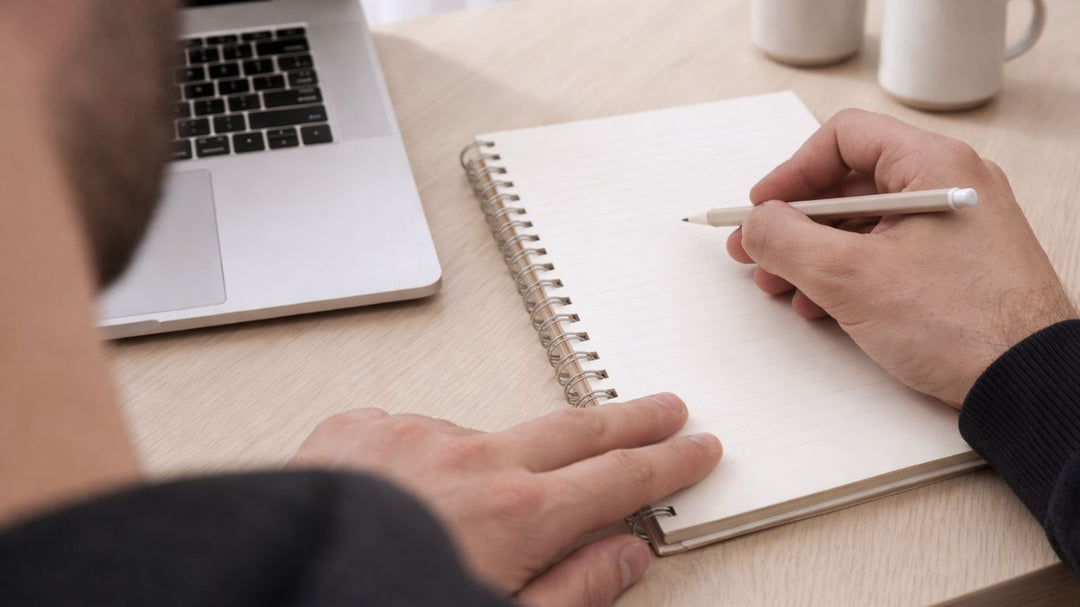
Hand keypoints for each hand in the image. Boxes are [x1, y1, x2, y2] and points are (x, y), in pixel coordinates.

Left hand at [289, 393, 720, 605]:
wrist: (270, 590)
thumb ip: (575, 590)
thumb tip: (626, 555)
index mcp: (517, 514)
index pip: (619, 477)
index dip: (668, 463)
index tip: (696, 449)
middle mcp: (472, 460)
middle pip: (577, 427)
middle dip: (630, 418)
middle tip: (665, 408)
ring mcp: (415, 435)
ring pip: (487, 437)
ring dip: (504, 459)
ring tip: (472, 512)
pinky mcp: (363, 427)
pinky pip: (417, 435)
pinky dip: (427, 461)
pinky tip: (408, 500)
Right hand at [726, 109, 1075, 406]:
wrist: (1027, 384)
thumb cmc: (963, 326)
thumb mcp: (849, 277)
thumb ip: (787, 241)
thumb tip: (755, 225)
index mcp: (933, 166)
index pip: (845, 138)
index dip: (792, 171)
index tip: (762, 206)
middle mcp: (949, 186)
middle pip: (849, 184)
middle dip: (795, 222)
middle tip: (757, 250)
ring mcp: (955, 227)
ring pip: (864, 223)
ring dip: (814, 252)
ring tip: (782, 286)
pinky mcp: (956, 264)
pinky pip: (887, 252)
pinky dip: (847, 272)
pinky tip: (822, 304)